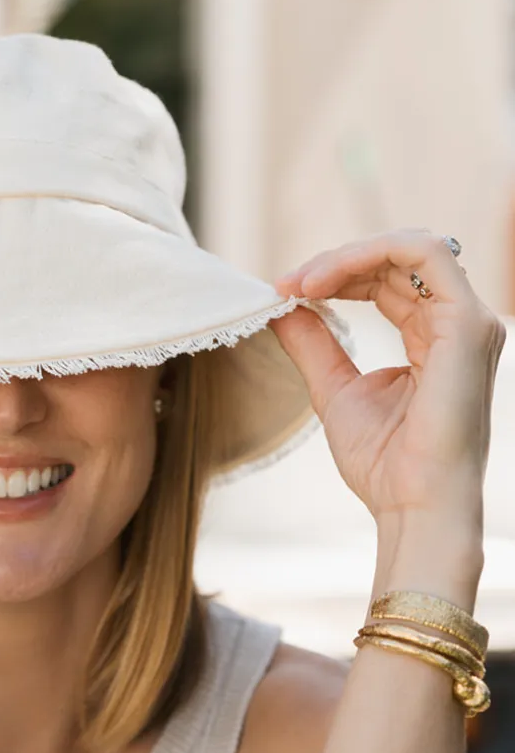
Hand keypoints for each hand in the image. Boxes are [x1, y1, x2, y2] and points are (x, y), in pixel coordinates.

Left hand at [268, 230, 505, 527]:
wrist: (411, 504)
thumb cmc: (383, 461)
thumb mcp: (334, 390)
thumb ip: (314, 345)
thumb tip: (283, 307)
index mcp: (433, 336)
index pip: (387, 280)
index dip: (335, 275)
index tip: (284, 290)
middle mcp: (457, 322)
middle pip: (396, 260)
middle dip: (334, 264)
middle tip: (285, 284)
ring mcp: (468, 321)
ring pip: (410, 248)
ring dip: (346, 257)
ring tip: (300, 283)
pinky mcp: (467, 324)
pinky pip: (425, 254)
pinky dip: (368, 254)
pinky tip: (323, 281)